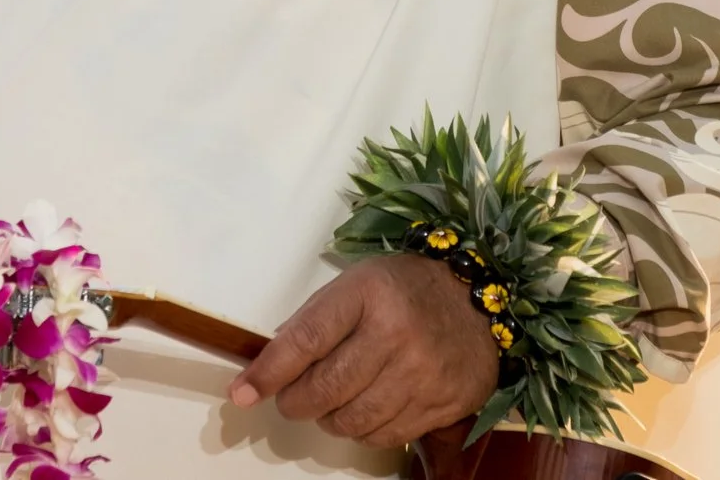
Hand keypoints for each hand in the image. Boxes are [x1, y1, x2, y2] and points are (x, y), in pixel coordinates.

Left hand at [226, 256, 499, 449]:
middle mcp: (397, 334)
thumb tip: (269, 366)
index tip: (243, 393)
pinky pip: (384, 436)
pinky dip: (364, 430)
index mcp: (369, 293)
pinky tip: (366, 408)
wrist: (477, 299)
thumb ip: (315, 321)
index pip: (307, 339)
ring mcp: (423, 374)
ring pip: (352, 421)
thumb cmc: (405, 289)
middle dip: (296, 401)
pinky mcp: (442, 405)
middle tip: (293, 398)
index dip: (270, 371)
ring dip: (330, 419)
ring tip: (333, 402)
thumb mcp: (357, 284)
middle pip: (326, 389)